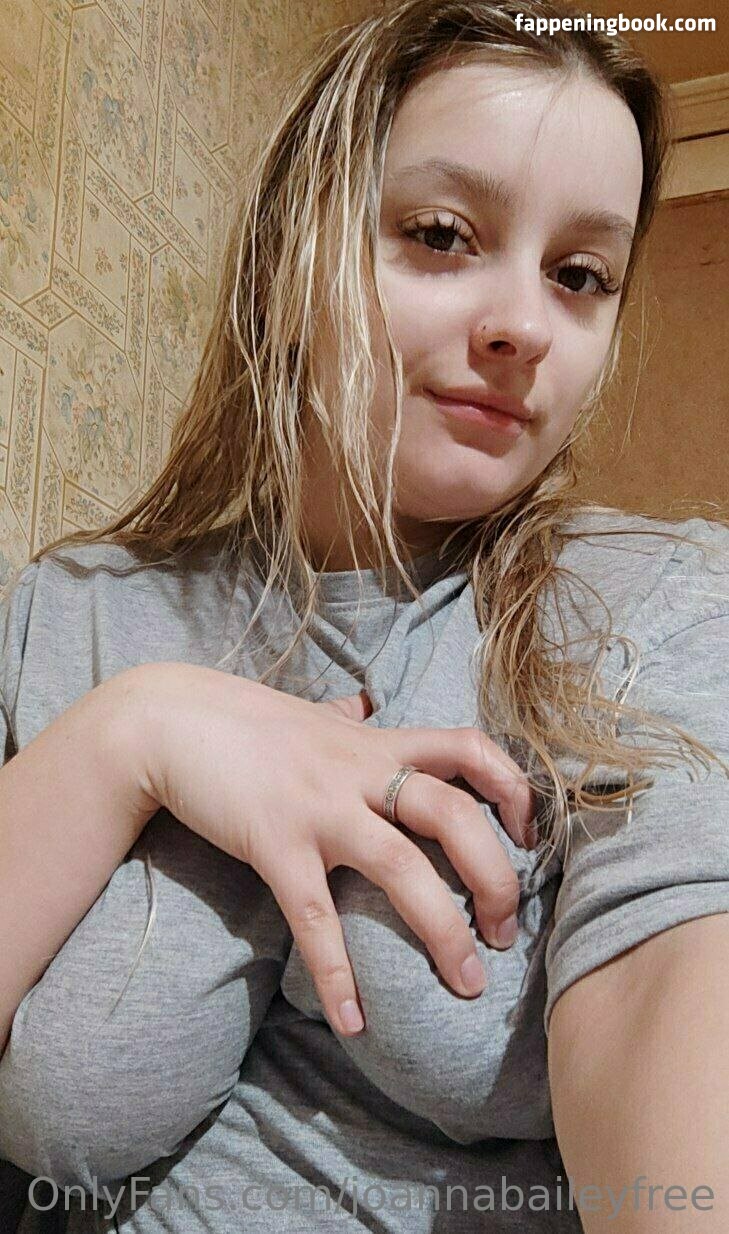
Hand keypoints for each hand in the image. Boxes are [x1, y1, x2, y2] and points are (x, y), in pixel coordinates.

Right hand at [130, 663, 536, 1036]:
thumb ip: (344, 715)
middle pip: (455, 815)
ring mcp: (320, 809)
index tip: (530, 834)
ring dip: (444, 931)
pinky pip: (315, 917)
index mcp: (376, 742)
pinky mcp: (275, 844)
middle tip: (507, 932)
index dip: (512, 787)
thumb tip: (361, 702)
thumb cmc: (244, 723)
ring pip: (403, 868)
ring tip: (467, 984)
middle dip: (496, 877)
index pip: (469, 748)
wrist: (170, 721)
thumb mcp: (309, 715)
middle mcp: (360, 772)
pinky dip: (338, 974)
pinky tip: (355, 1021)